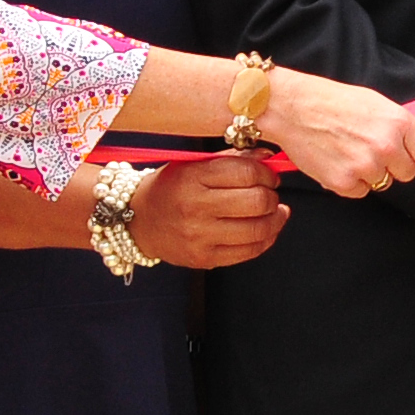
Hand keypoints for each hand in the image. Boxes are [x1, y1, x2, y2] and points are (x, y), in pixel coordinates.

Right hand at [129, 152, 289, 271]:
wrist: (139, 221)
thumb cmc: (169, 188)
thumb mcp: (193, 164)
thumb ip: (231, 159)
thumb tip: (269, 156)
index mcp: (192, 178)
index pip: (246, 173)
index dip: (266, 173)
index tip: (269, 174)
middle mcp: (195, 208)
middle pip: (256, 202)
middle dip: (272, 195)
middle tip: (270, 192)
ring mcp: (199, 237)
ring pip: (258, 229)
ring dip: (275, 218)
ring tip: (275, 211)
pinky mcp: (204, 259)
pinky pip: (249, 251)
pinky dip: (266, 239)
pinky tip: (267, 228)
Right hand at [265, 71, 414, 200]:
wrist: (293, 108)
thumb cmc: (334, 102)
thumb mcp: (378, 105)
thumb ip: (403, 128)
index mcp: (399, 123)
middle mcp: (386, 147)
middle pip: (407, 174)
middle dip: (393, 165)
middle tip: (370, 148)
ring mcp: (365, 167)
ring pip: (382, 183)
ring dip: (370, 173)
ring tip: (349, 150)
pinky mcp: (344, 183)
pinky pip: (360, 191)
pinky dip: (350, 181)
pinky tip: (337, 160)